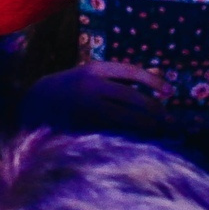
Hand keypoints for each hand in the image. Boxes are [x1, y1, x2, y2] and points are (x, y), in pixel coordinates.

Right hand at [20, 60, 170, 137]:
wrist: (37, 102)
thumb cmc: (73, 87)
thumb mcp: (92, 74)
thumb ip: (119, 78)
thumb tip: (156, 79)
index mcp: (95, 69)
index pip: (131, 71)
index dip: (154, 81)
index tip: (171, 92)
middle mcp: (91, 87)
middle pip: (131, 97)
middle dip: (153, 108)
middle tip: (168, 118)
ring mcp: (86, 108)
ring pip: (124, 118)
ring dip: (145, 125)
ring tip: (160, 130)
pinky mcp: (83, 127)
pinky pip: (113, 132)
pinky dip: (130, 136)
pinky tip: (141, 140)